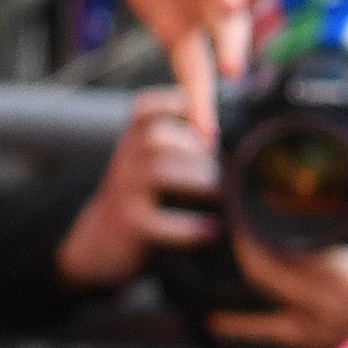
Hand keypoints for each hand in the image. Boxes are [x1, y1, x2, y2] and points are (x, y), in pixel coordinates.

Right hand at [53, 88, 223, 292]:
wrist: (104, 241)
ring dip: (198, 181)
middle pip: (155, 138)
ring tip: (223, 194)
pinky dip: (190, 226)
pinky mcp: (129, 223)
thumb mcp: (155, 164)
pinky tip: (213, 230)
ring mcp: (124, 190)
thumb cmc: (147, 197)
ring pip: (158, 172)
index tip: (209, 123)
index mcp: (134, 139)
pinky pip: (158, 220)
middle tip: (228, 166)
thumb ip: (186, 146)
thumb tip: (243, 136)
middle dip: (196, 149)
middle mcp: (126, 159)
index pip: (146, 109)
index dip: (176, 107)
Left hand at [212, 162, 347, 347]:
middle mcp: (317, 304)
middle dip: (241, 243)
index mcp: (338, 273)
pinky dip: (243, 327)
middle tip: (233, 216)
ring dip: (235, 281)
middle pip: (258, 272)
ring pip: (257, 308)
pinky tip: (217, 322)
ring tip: (211, 258)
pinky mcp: (318, 347)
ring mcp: (314, 330)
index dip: (250, 225)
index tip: (241, 198)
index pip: (273, 248)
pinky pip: (270, 337)